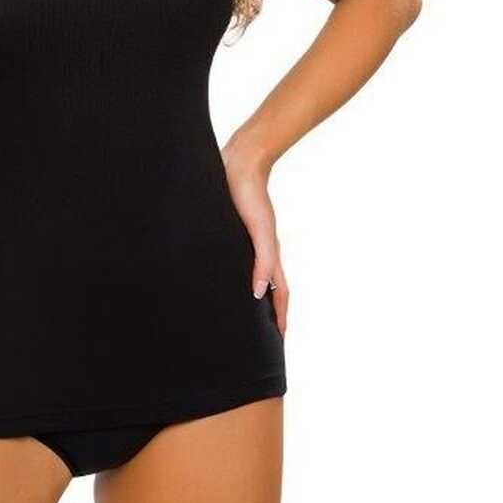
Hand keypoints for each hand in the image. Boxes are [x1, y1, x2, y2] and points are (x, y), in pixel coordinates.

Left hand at [220, 138, 288, 336]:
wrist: (239, 162)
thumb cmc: (250, 196)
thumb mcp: (259, 231)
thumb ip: (263, 260)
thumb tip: (259, 294)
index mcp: (269, 254)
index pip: (279, 293)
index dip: (280, 317)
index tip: (280, 339)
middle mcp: (259, 251)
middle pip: (269, 289)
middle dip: (269, 313)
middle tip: (263, 337)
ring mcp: (247, 242)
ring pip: (253, 276)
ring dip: (254, 297)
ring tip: (244, 316)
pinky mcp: (231, 231)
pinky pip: (236, 260)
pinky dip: (237, 275)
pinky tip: (222, 279)